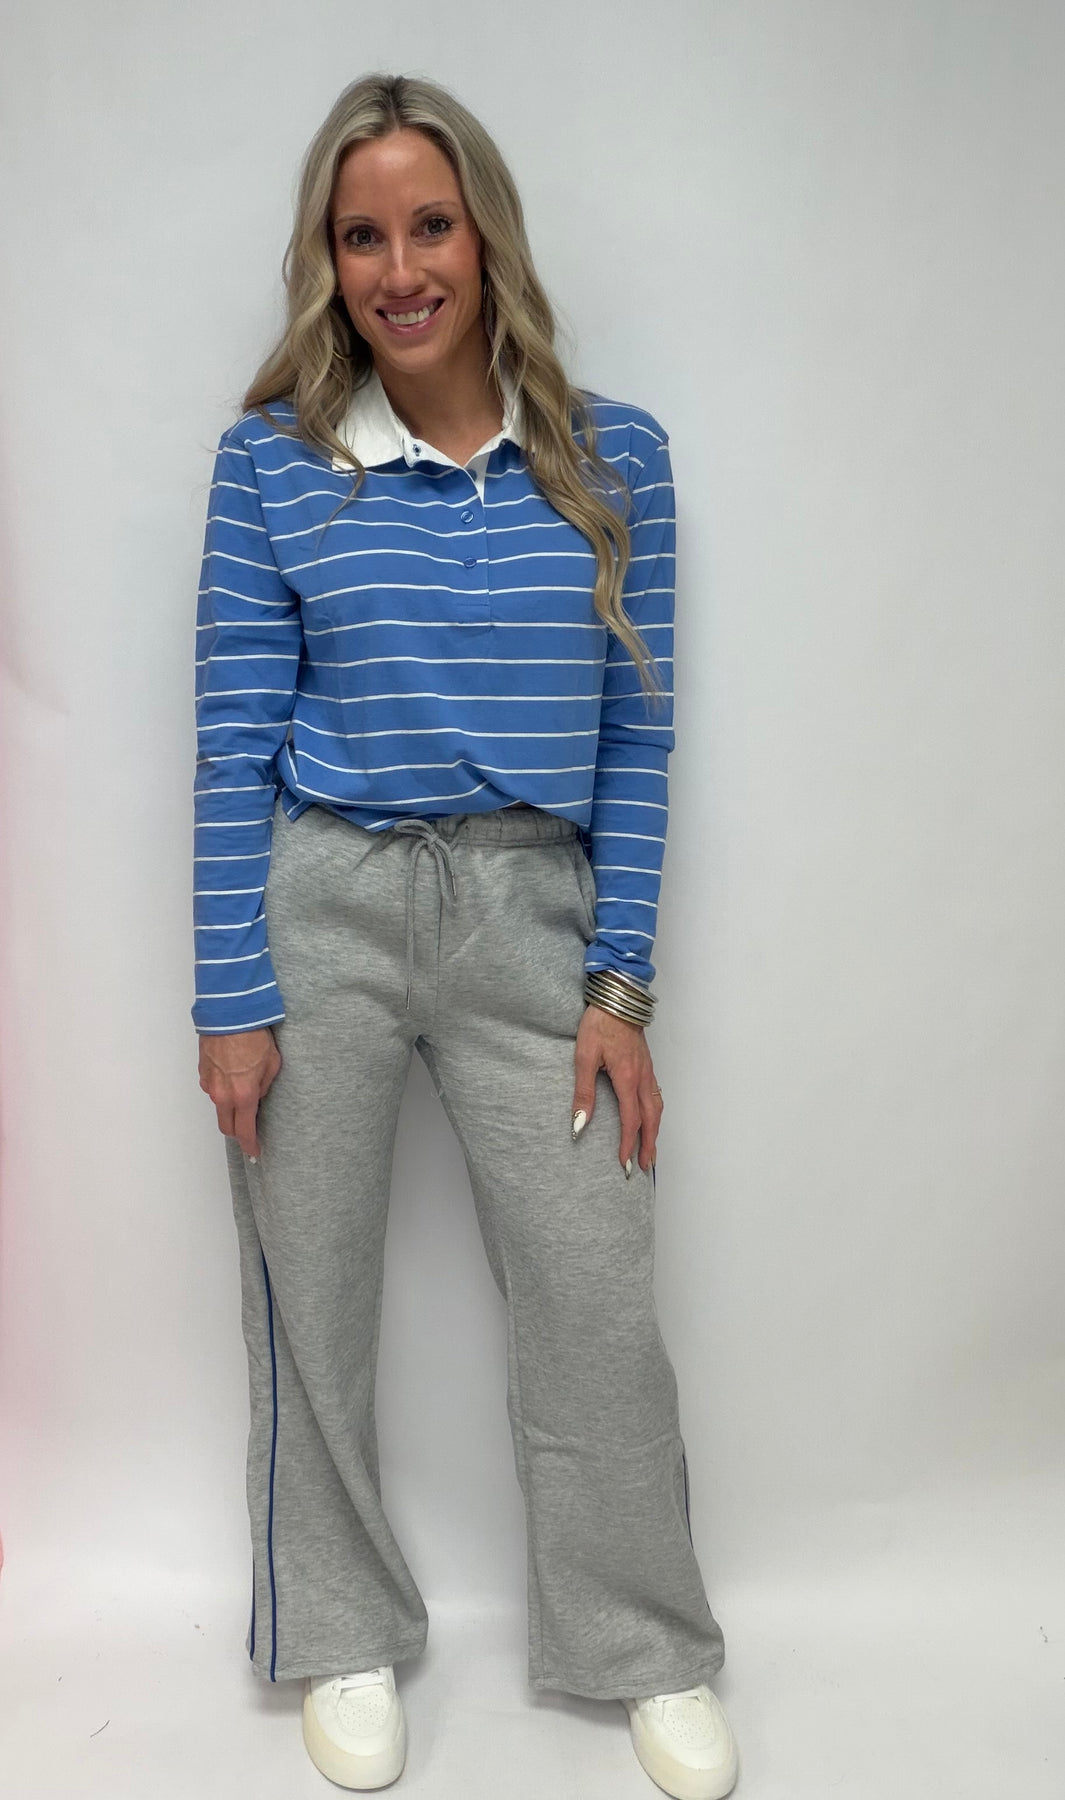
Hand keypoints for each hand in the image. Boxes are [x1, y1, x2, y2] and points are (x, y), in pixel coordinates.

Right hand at [198, 1028, 281, 1158]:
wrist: (228, 1015)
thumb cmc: (252, 1035)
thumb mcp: (272, 1062)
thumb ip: (266, 1085)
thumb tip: (259, 1094)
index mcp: (243, 1095)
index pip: (244, 1131)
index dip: (250, 1144)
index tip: (254, 1151)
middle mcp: (223, 1095)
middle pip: (227, 1126)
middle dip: (237, 1132)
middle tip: (249, 1129)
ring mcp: (210, 1084)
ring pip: (219, 1107)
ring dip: (229, 1108)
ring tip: (242, 1092)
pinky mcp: (202, 1074)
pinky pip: (212, 1090)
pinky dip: (222, 1090)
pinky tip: (232, 1076)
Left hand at [571, 1004, 662, 1174]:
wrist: (618, 998)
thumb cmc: (599, 1023)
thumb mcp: (584, 1057)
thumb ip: (584, 1092)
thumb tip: (580, 1124)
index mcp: (627, 1078)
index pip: (631, 1120)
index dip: (628, 1143)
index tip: (624, 1162)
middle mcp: (642, 1077)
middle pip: (651, 1118)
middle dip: (648, 1144)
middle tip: (644, 1166)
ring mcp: (648, 1070)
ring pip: (657, 1107)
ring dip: (655, 1131)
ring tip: (651, 1148)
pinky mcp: (647, 1064)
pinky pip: (656, 1094)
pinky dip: (656, 1113)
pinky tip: (652, 1117)